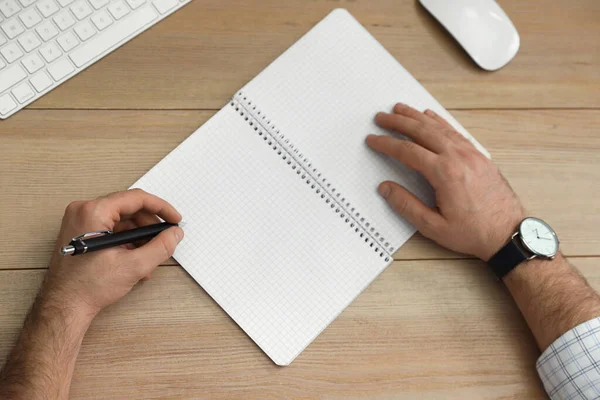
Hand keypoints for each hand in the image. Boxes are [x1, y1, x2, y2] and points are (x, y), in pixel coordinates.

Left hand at [44, 189, 183, 318]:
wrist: (64, 307)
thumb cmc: (88, 287)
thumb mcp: (134, 266)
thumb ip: (160, 247)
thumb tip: (175, 234)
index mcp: (94, 212)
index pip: (136, 198)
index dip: (161, 208)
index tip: (175, 219)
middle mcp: (84, 210)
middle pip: (129, 209)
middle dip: (150, 226)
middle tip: (165, 239)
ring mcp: (80, 221)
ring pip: (122, 220)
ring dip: (140, 237)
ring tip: (150, 256)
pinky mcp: (81, 233)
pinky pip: (111, 229)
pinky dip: (127, 241)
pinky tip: (136, 259)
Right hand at [366, 103, 524, 260]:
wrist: (508, 233)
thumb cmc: (474, 232)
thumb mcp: (433, 226)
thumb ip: (406, 205)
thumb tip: (386, 188)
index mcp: (445, 174)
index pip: (408, 151)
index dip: (387, 144)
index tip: (373, 140)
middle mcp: (459, 158)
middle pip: (422, 131)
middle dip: (398, 122)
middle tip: (382, 117)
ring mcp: (471, 154)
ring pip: (438, 127)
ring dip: (416, 117)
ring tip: (400, 109)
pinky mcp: (479, 156)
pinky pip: (454, 132)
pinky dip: (439, 121)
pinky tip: (430, 117)